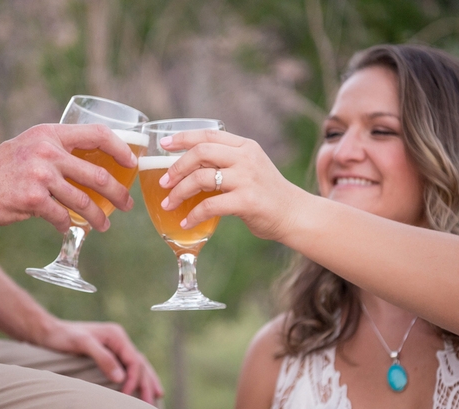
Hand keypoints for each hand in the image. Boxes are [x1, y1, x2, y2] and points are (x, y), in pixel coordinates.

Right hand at [0, 123, 136, 231]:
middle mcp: (46, 151)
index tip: (132, 163)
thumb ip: (54, 151)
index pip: (97, 134)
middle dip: (118, 194)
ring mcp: (40, 175)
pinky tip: (69, 229)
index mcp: (48, 134)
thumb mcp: (26, 147)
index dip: (121, 148)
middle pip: (98, 174)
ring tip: (104, 226)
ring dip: (99, 218)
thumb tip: (88, 166)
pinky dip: (68, 226)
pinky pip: (62, 217)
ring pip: (84, 201)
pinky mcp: (32, 200)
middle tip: (126, 205)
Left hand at [40, 319, 163, 404]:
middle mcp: (119, 340)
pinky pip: (128, 367)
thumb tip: (120, 377)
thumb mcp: (82, 344)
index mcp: (116, 335)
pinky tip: (139, 387)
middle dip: (148, 383)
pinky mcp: (109, 353)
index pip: (134, 360)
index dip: (134, 379)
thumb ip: (103, 358)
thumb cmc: (63, 336)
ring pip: (138, 365)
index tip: (127, 396)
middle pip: (140, 363)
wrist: (49, 331)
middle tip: (153, 404)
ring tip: (157, 396)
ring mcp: (115, 346)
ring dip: (147, 381)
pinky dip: (136, 378)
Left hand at [157, 129, 305, 242]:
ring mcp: (247, 179)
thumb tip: (190, 164)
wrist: (294, 215)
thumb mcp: (250, 168)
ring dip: (179, 192)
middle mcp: (245, 158)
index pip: (208, 135)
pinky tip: (186, 223)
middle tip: (164, 182)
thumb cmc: (267, 193)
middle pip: (201, 152)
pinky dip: (193, 216)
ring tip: (169, 204)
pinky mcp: (246, 201)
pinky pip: (209, 206)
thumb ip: (227, 162)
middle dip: (176, 167)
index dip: (183, 137)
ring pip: (201, 178)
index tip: (164, 143)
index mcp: (245, 146)